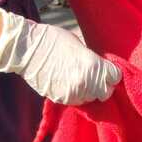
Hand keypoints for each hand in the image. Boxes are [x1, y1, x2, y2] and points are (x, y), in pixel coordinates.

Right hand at [0, 8, 120, 104]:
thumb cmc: (54, 40)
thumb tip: (101, 65)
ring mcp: (73, 93)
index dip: (111, 73)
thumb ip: (92, 58)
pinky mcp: (61, 99)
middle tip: (93, 76)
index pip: (115, 77)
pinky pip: (76, 101)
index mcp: (93, 65)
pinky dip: (75, 94)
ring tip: (77, 78)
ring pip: (90, 98)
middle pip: (106, 92)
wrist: (26, 49)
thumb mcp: (79, 44)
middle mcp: (86, 82)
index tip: (106, 70)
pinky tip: (67, 82)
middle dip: (102, 85)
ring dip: (88, 91)